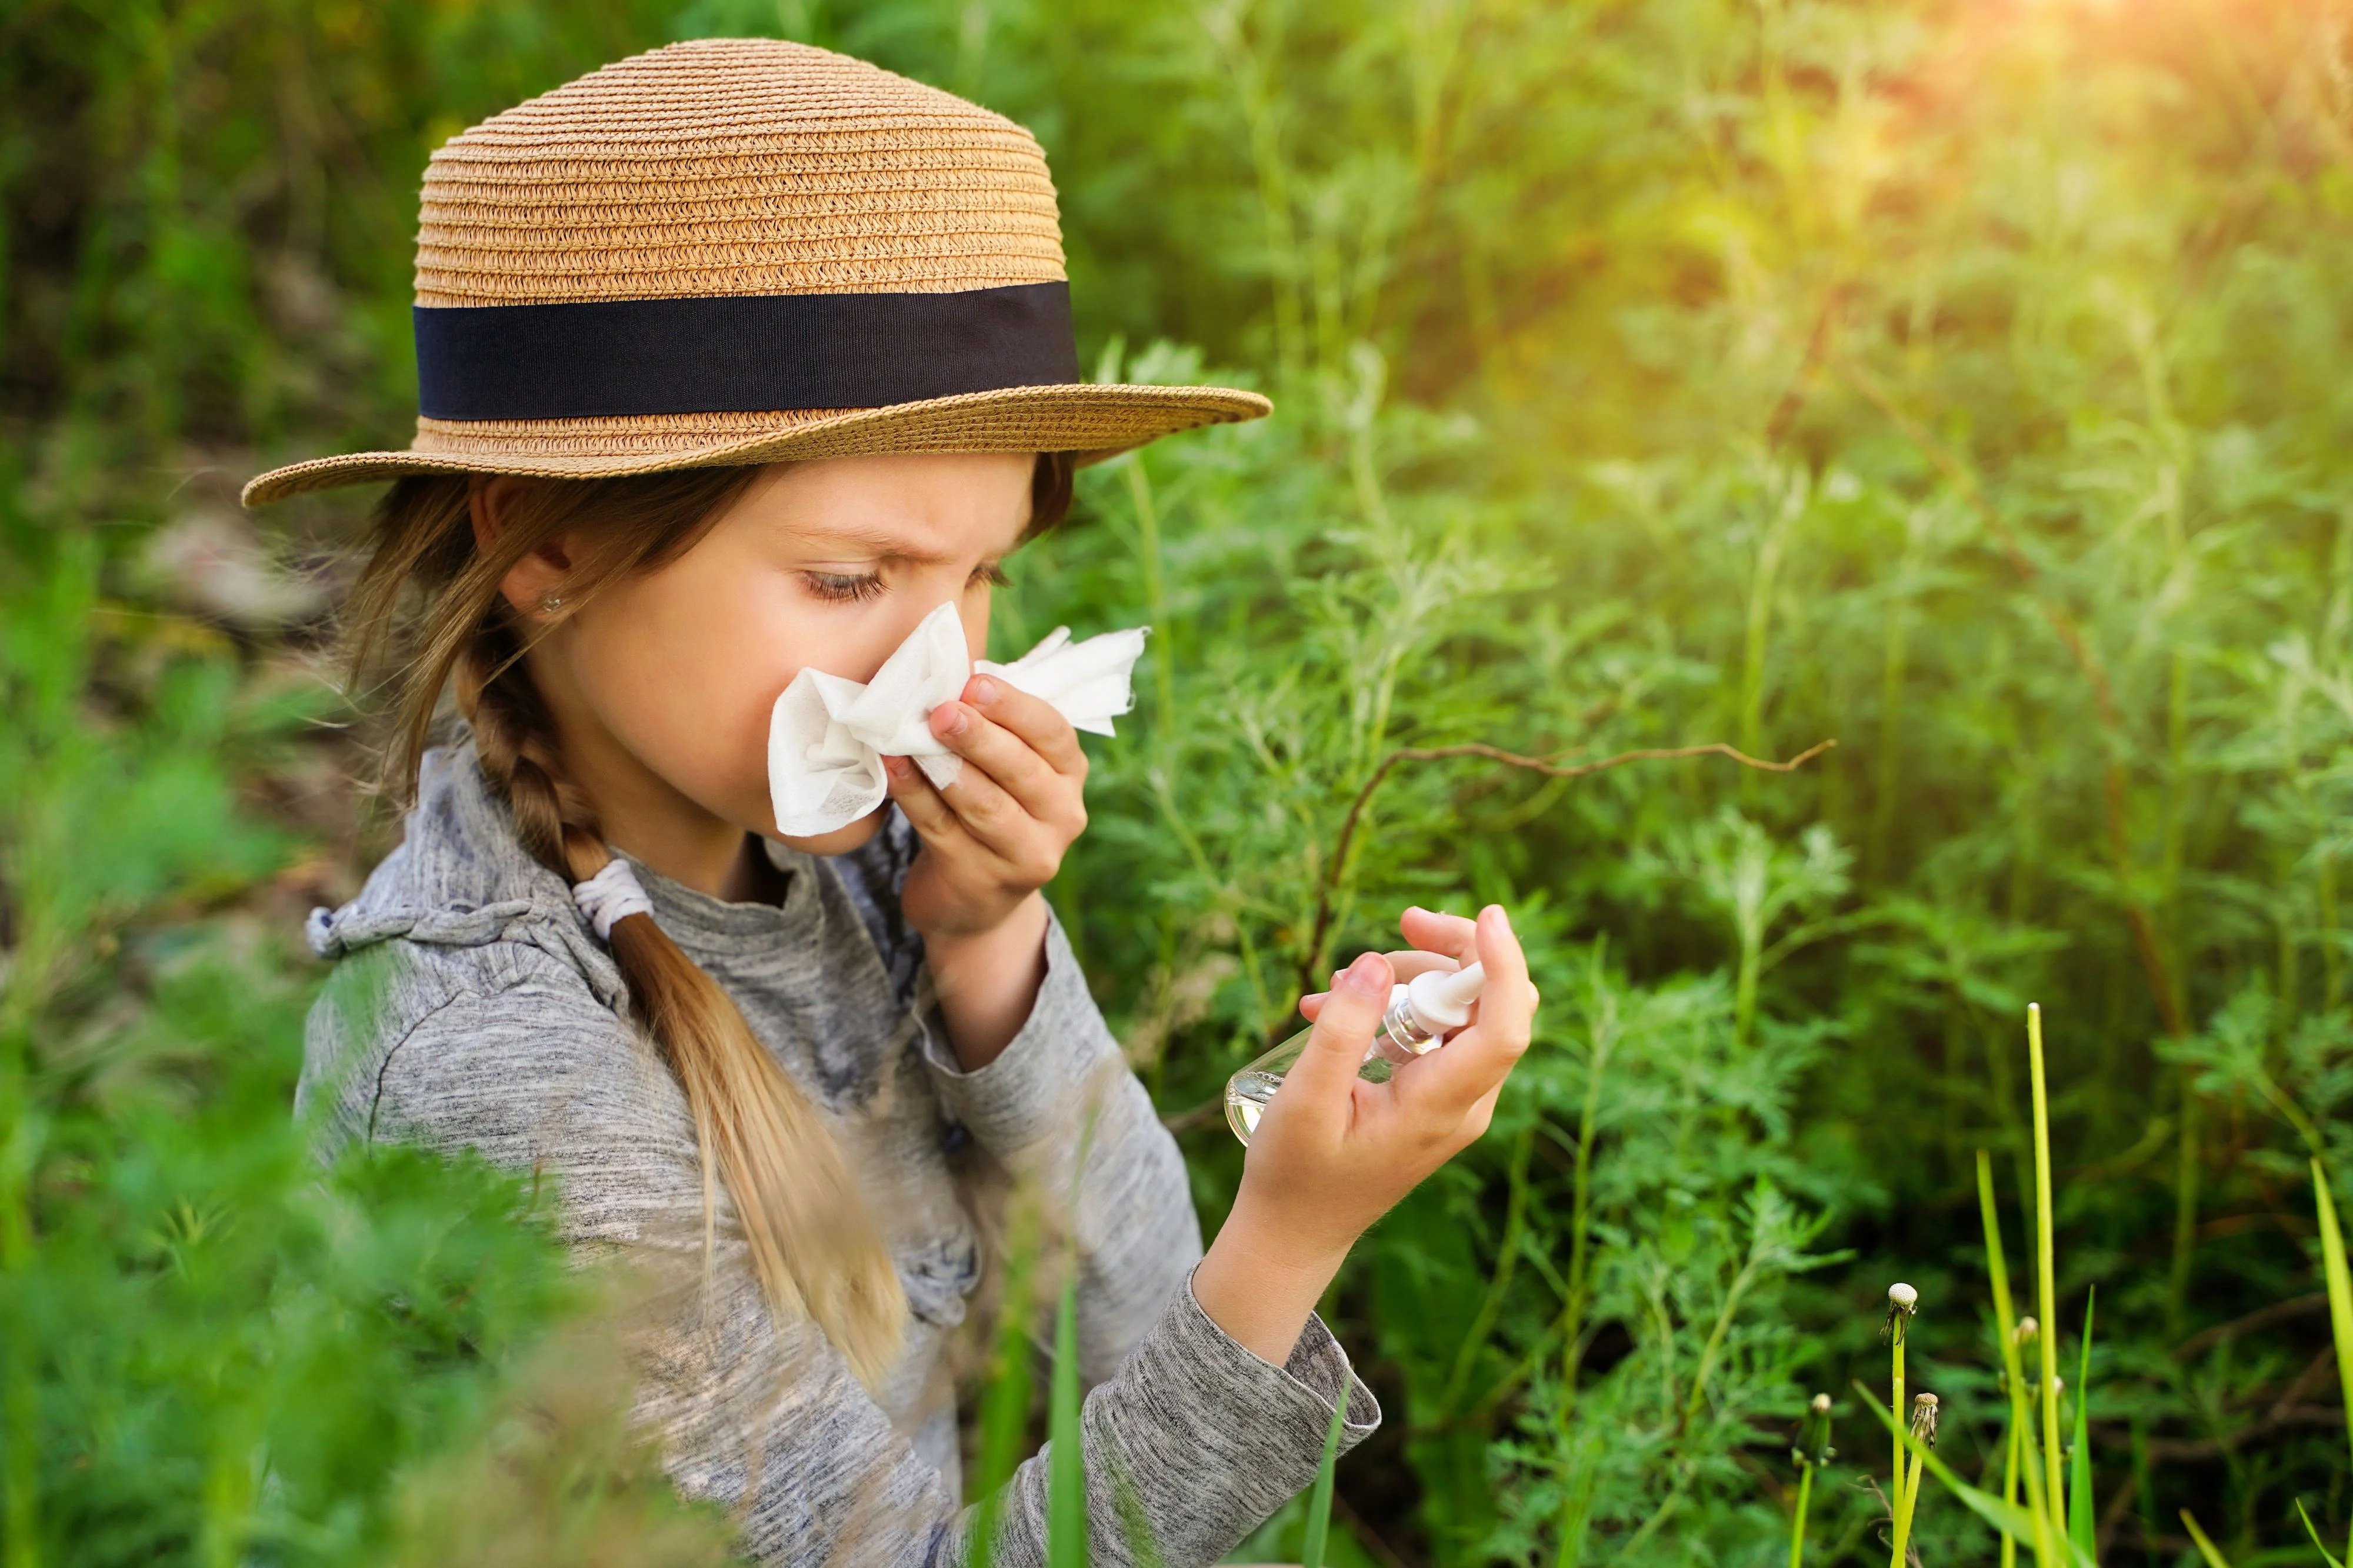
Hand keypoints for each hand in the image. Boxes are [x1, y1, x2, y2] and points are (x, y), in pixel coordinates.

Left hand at [883, 673, 1088, 942]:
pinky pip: (943, 829)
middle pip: (1021, 771)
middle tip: (942, 710)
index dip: (1016, 708)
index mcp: (1068, 776)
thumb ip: (994, 729)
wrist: (972, 901)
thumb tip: (948, 675)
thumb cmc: (987, 809)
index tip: (976, 682)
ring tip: (912, 736)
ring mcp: (1026, 855)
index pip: (1054, 734)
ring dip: (945, 767)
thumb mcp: (1005, 770)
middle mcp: (1061, 816)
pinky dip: (915, 795)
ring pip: (984, 804)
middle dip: (980, 737)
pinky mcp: (983, 881)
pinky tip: (894, 766)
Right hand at [1245, 905, 1535, 1256]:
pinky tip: (1340, 1010)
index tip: (1488, 914)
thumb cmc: (1296, 1174)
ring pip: (1465, 1012)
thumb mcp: (1306, 1100)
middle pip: (1491, 1005)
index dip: (1505, 964)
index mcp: (1441, 1108)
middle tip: (1398, 926)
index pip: (1504, 1028)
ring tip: (1333, 988)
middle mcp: (1464, 1104)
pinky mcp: (1436, 1097)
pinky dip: (1399, 1008)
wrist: (1297, 1230)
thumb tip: (1376, 964)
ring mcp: (1455, 1101)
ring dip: (1411, 981)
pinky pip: (1440, 1033)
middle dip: (1450, 954)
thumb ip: (1341, 1030)